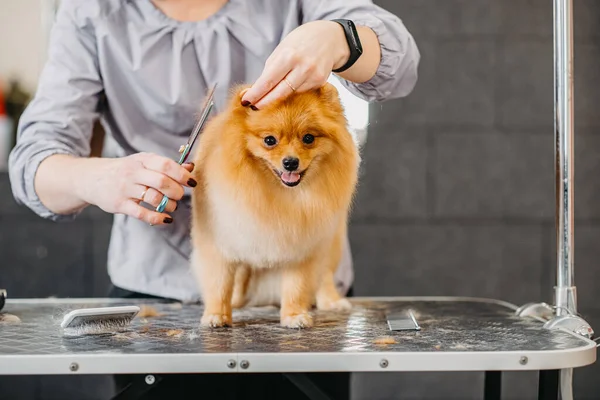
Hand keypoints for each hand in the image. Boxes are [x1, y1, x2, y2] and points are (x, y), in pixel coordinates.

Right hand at [78, 153, 195, 224]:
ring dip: (169, 205)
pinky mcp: (120, 204)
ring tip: (172, 206)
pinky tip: (166, 219)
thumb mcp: (143, 162)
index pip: (165, 165)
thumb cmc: (125, 170)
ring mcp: (125, 189)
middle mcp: (133, 172)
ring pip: (154, 198)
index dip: (182, 174)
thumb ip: (166, 166)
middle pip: (161, 181)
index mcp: (142, 159)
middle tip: (179, 195)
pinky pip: (142, 213)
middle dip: (176, 191)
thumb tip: (191, 167)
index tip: (191, 182)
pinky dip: (158, 218)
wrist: (92, 178)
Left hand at [241, 20, 348, 108]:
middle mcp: (303, 67)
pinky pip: (301, 91)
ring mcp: (314, 76)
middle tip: (253, 107)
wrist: (330, 38)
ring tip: (270, 95)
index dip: (256, 93)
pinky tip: (292, 85)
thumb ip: (270, 69)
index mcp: (289, 56)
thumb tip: (256, 90)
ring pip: (290, 94)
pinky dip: (293, 91)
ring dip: (278, 96)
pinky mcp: (321, 82)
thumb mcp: (282, 49)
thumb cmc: (301, 42)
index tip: (246, 101)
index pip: (268, 81)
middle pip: (280, 93)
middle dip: (264, 102)